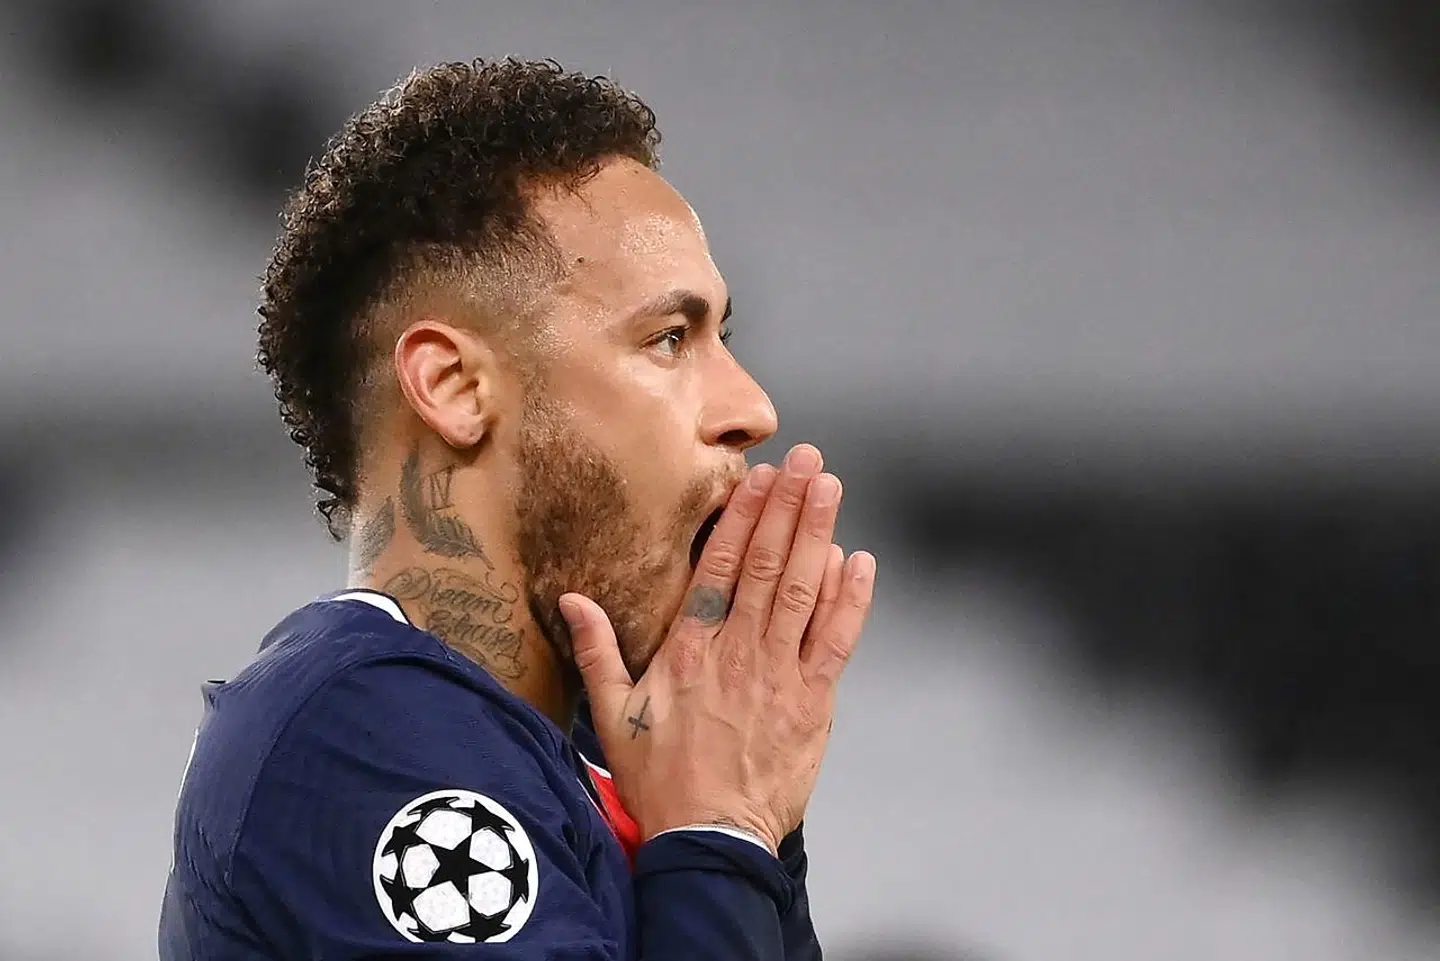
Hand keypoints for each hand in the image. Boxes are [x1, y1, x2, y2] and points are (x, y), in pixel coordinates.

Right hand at [558, 444, 875, 852]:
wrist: (711, 842)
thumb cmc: (661, 782)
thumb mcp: (611, 718)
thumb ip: (596, 653)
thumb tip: (572, 599)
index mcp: (690, 651)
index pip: (721, 567)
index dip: (743, 517)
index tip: (759, 477)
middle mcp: (739, 653)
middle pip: (770, 566)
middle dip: (789, 507)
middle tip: (807, 460)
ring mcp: (781, 675)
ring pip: (805, 591)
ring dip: (820, 534)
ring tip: (830, 488)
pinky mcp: (814, 703)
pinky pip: (837, 641)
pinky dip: (851, 600)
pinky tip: (860, 562)